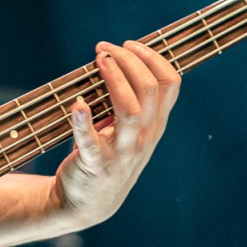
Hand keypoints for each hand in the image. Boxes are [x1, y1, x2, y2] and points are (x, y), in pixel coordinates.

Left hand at [52, 40, 179, 227]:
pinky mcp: (95, 163)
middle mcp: (144, 137)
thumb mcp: (126, 128)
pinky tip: (77, 104)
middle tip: (105, 48)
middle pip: (149, 90)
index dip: (152, 57)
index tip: (129, 43)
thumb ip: (128, 99)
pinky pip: (90, 141)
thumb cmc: (105, 153)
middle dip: (129, 60)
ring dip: (113, 79)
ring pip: (128, 110)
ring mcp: (122, 152)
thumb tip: (114, 56)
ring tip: (98, 60)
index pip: (170, 83)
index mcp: (154, 123)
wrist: (88, 202)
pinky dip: (83, 122)